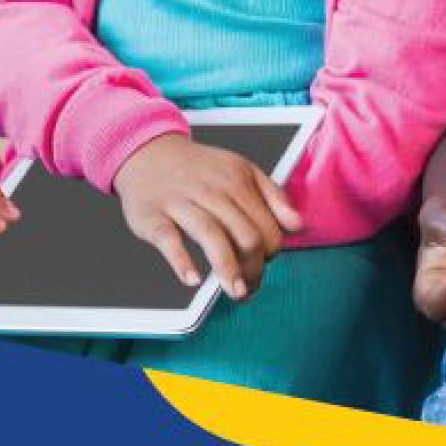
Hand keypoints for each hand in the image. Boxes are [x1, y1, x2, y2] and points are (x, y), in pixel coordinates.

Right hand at [112, 134, 300, 298]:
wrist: (149, 153)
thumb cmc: (200, 169)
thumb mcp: (243, 170)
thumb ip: (274, 196)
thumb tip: (297, 225)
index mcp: (238, 180)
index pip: (267, 224)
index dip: (272, 251)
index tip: (266, 263)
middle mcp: (211, 190)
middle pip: (244, 234)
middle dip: (253, 267)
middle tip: (250, 287)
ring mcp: (180, 202)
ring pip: (211, 236)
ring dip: (227, 269)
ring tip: (237, 292)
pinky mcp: (152, 216)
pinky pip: (168, 239)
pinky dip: (181, 260)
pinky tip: (192, 279)